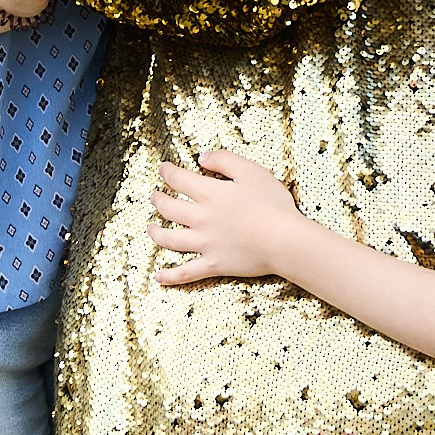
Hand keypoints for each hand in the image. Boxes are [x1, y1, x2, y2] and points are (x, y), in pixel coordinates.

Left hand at [150, 150, 301, 283]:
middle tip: (154, 196)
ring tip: (150, 229)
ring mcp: (205, 244)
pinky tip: (158, 276)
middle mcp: (201, 219)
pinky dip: (170, 275)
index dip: (167, 172)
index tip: (163, 169)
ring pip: (170, 239)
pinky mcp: (213, 264)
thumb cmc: (273, 205)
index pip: (179, 180)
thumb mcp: (251, 171)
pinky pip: (186, 272)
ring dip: (156, 233)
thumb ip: (224, 160)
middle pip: (169, 208)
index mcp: (209, 194)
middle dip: (158, 200)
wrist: (284, 240)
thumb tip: (202, 158)